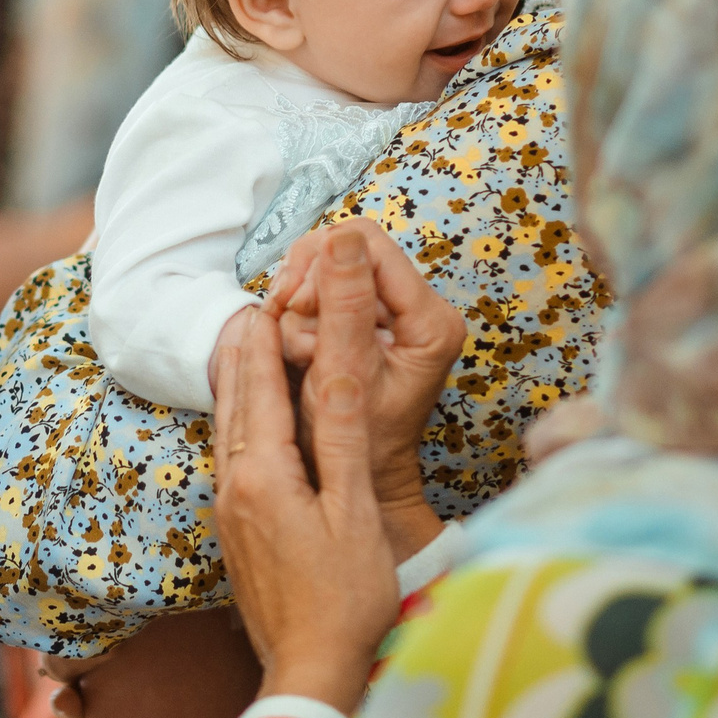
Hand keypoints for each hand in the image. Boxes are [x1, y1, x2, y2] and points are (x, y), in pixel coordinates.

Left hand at [213, 290, 400, 710]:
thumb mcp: (354, 512)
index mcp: (264, 476)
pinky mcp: (234, 533)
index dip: (267, 341)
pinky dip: (238, 421)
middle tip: (252, 304)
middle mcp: (234, 487)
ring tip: (243, 347)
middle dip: (242, 352)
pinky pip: (230, 457)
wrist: (309, 673)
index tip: (268, 297)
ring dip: (236, 384)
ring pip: (226, 430)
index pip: (261, 388)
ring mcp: (229, 513)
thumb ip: (340, 437)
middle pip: (234, 402)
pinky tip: (246, 421)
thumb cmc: (345, 600)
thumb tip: (336, 366)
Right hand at [268, 219, 464, 530]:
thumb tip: (341, 237)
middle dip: (306, 284)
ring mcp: (394, 313)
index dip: (321, 263)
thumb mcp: (344, 372)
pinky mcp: (370, 320)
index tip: (293, 304)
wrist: (353, 480)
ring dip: (298, 303)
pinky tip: (299, 348)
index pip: (369, 244)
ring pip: (329, 267)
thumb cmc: (352, 444)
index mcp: (430, 319)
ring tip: (296, 348)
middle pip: (346, 249)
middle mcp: (419, 308)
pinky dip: (300, 314)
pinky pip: (324, 291)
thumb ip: (344, 305)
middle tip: (287, 325)